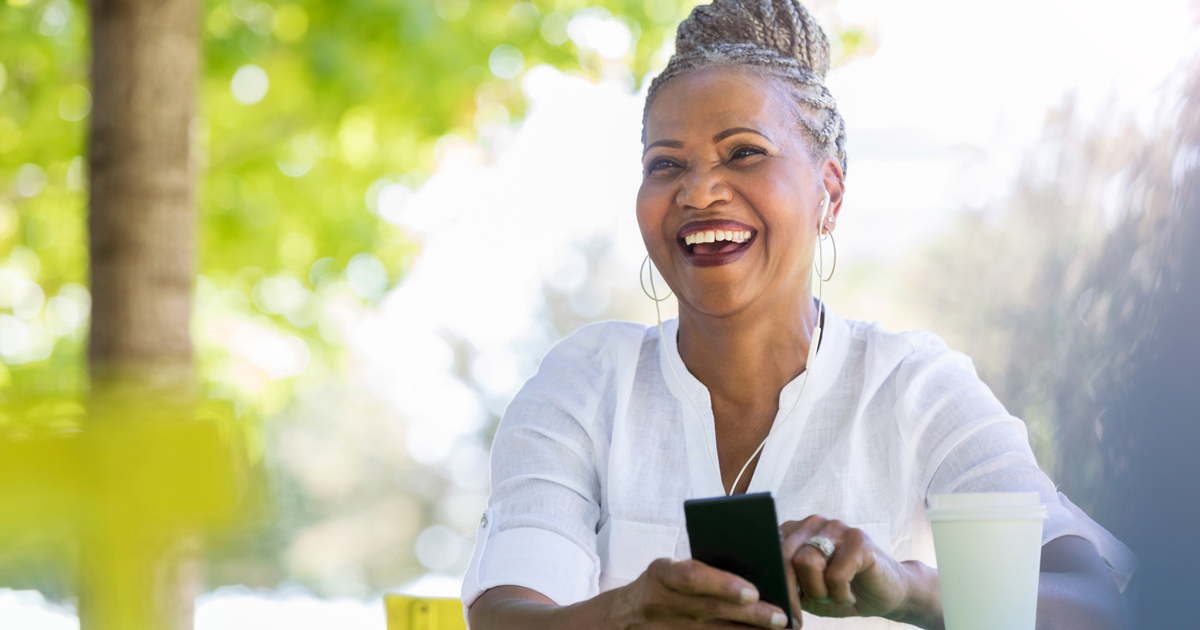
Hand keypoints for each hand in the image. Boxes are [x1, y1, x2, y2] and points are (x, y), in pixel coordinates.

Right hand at [611, 557, 791, 628]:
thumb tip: (753, 570)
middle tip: (780, 616)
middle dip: (748, 615)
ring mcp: (669, 627)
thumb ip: (701, 570)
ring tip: (779, 629)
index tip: (753, 591)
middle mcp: (663, 602)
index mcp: (662, 573)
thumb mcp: (669, 569)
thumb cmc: (660, 585)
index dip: (722, 584)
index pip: (692, 577)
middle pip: (710, 610)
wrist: (625, 616)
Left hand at [781, 516, 924, 623]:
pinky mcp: (858, 539)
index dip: (772, 582)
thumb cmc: (842, 591)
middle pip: (785, 555)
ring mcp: (837, 527)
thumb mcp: (807, 592)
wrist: (889, 593)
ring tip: (833, 596)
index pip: (770, 551)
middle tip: (799, 618)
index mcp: (796, 531)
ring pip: (807, 562)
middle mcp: (814, 522)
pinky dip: (840, 594)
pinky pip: (835, 574)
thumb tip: (765, 593)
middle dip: (791, 592)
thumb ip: (787, 585)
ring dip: (819, 592)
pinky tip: (850, 595)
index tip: (776, 610)